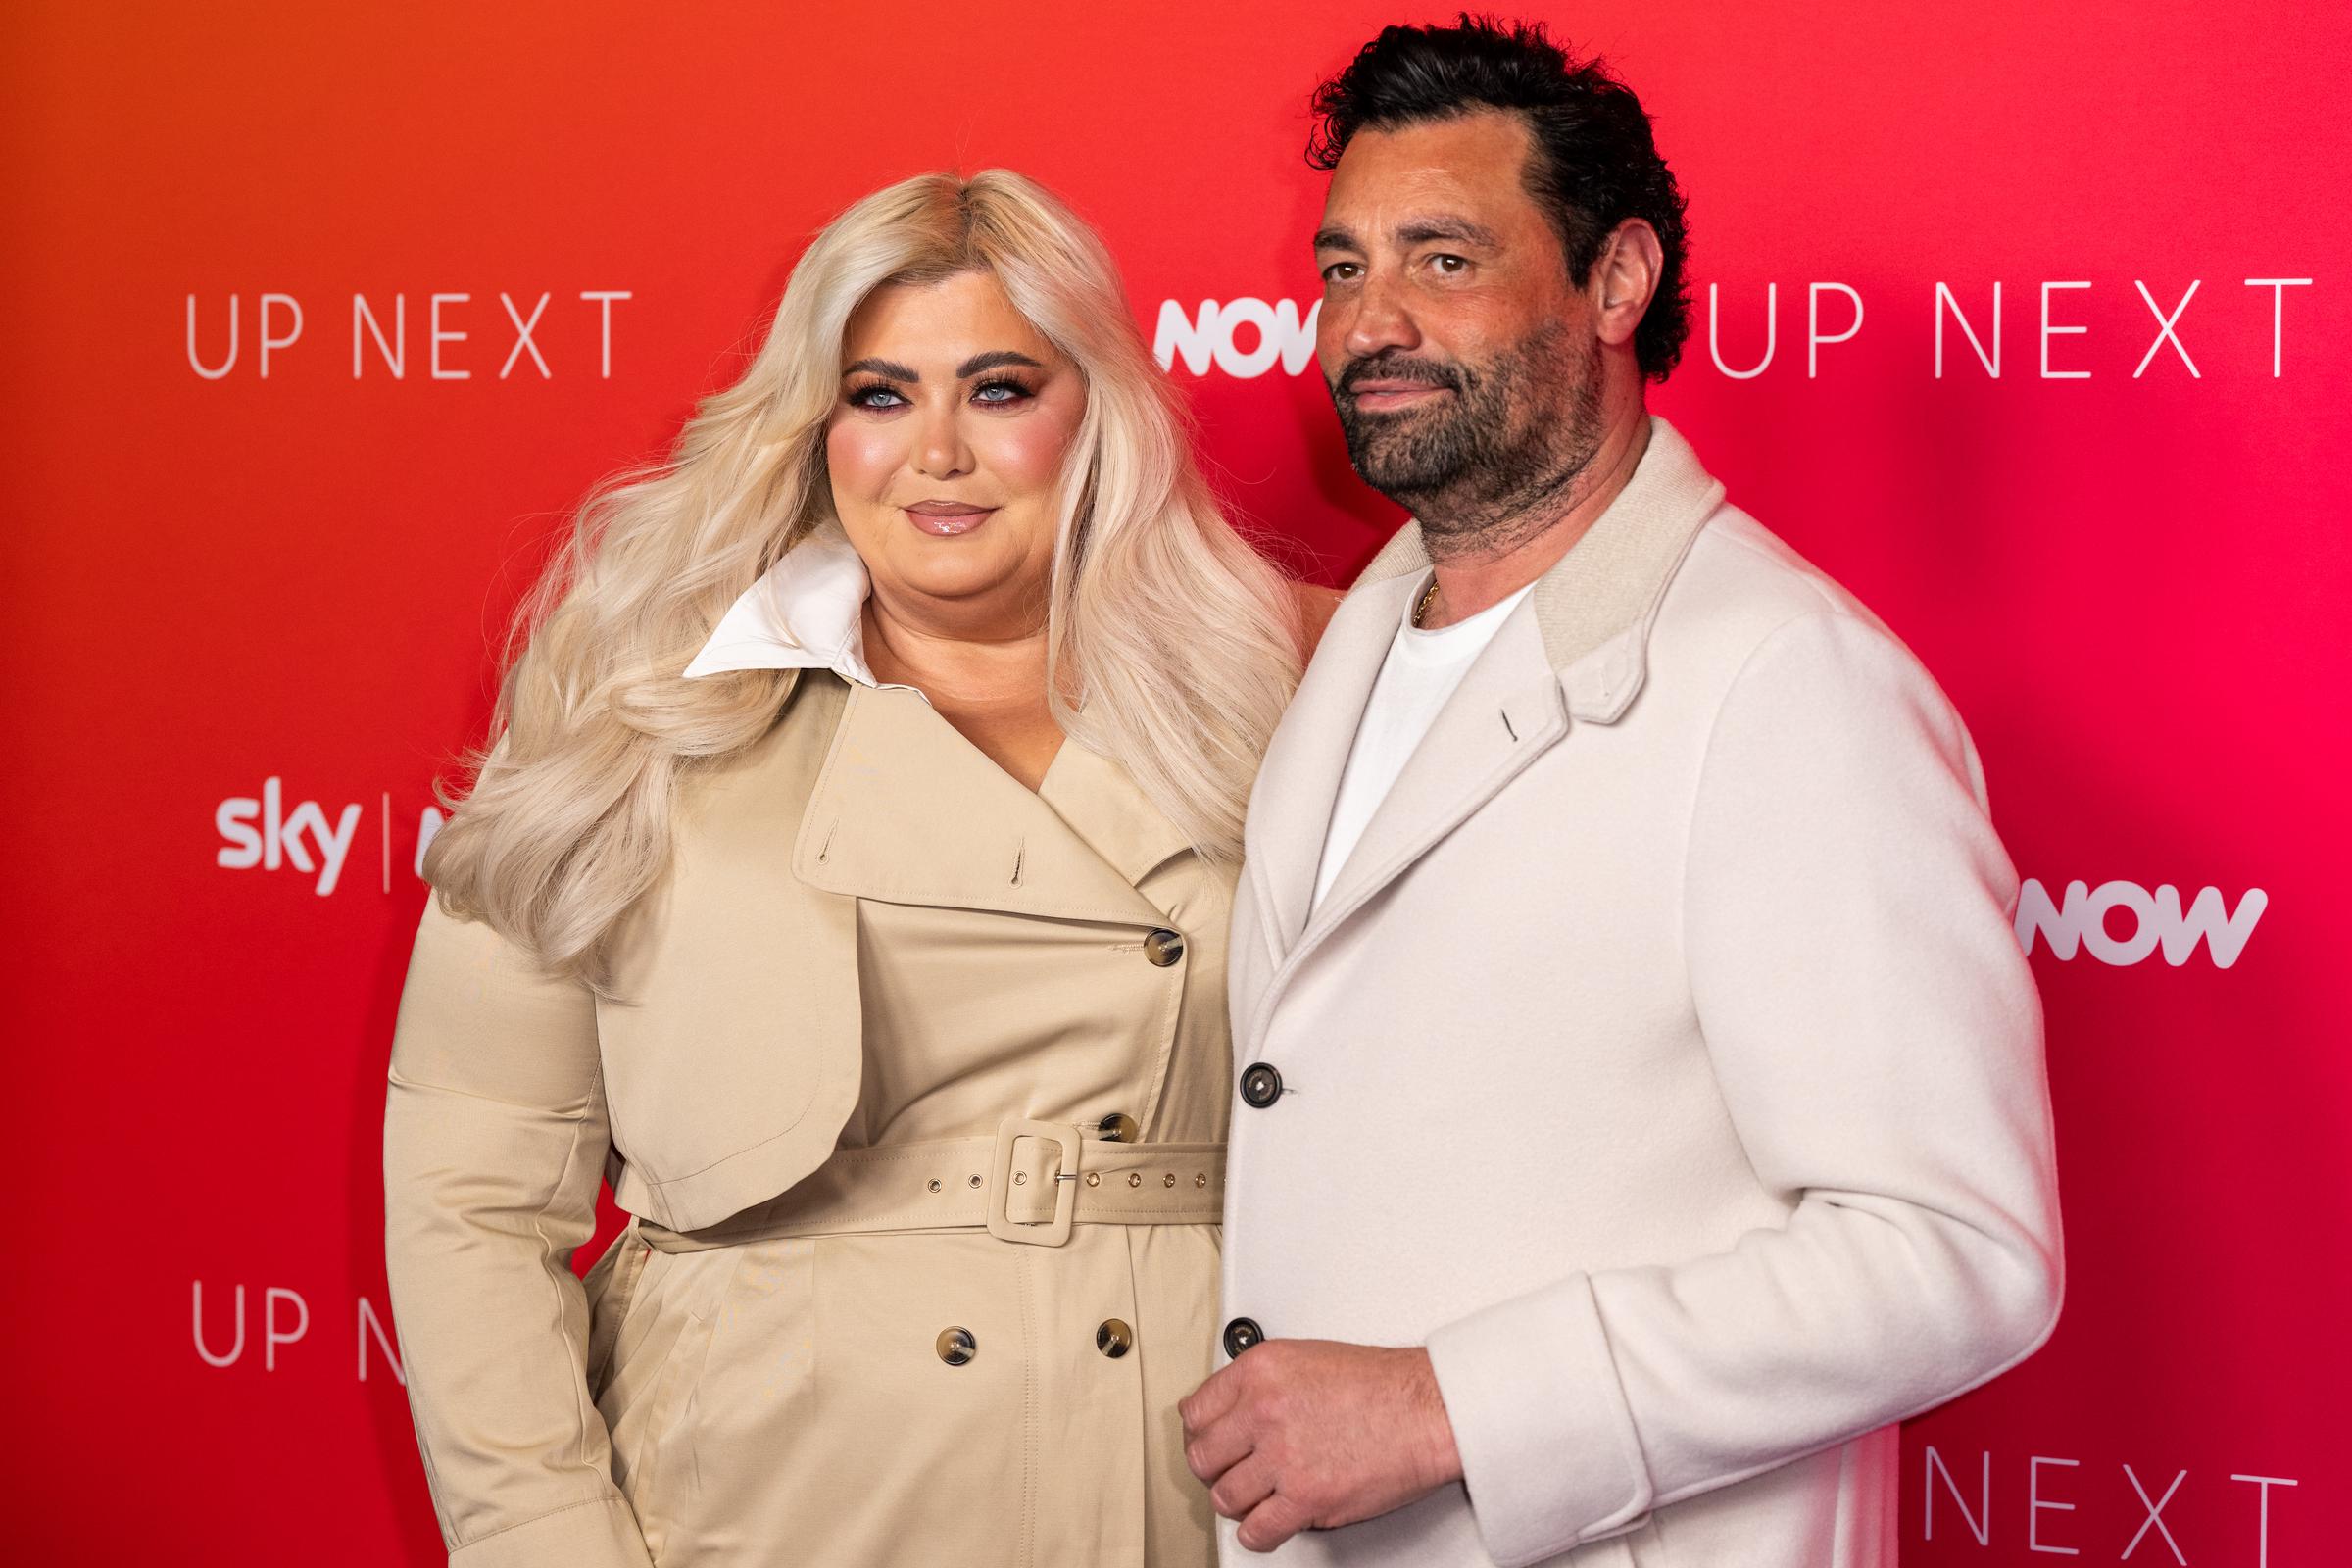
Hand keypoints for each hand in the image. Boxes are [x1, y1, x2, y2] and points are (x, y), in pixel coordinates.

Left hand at [1178, 1339, 1462, 1552]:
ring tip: (1255, 1497)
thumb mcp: (1307, 1358)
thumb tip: (1236, 1411)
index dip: (1202, 1433)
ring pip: (1225, 1497)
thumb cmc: (1383, 1385)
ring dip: (1237, 1502)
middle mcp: (1264, 1410)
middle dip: (1215, 1469)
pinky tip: (1268, 1523)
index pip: (1195, 1410)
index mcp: (1261, 1371)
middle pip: (1202, 1456)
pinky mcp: (1306, 1498)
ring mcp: (1283, 1457)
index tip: (1210, 1442)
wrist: (1428, 1410)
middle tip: (1230, 1472)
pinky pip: (1257, 1531)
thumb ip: (1265, 1384)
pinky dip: (1258, 1533)